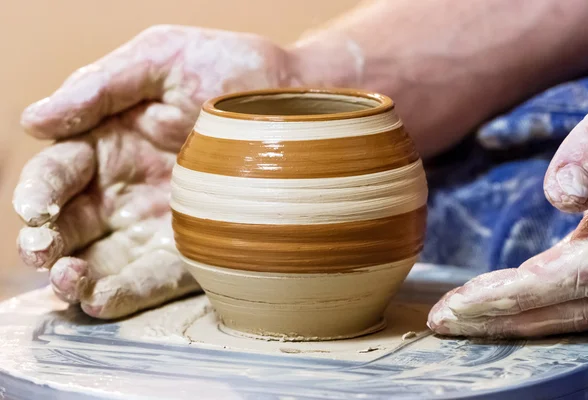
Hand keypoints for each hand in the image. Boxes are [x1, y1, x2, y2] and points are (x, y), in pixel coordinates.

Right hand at [14, 25, 296, 318]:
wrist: (292, 98)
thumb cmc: (227, 69)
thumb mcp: (161, 59)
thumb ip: (99, 87)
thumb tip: (34, 121)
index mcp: (110, 143)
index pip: (60, 172)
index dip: (40, 191)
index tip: (36, 206)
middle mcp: (126, 189)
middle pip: (70, 224)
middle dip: (46, 241)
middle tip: (42, 251)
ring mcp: (158, 223)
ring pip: (103, 259)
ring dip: (78, 276)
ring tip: (71, 281)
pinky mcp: (193, 249)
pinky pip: (155, 276)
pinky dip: (127, 291)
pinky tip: (103, 297)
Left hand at [428, 99, 587, 336]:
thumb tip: (563, 196)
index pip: (563, 282)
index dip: (507, 298)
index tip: (456, 305)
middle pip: (560, 310)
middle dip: (496, 318)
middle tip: (440, 321)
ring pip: (565, 312)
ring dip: (506, 318)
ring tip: (455, 317)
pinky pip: (565, 298)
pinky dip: (524, 305)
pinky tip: (488, 299)